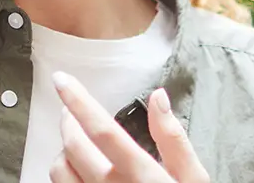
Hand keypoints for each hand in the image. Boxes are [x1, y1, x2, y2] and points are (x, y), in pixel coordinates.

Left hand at [48, 72, 208, 182]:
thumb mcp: (194, 178)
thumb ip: (174, 137)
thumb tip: (158, 97)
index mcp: (141, 174)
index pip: (102, 130)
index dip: (79, 101)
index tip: (62, 80)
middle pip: (74, 146)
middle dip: (68, 120)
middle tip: (71, 110)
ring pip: (59, 171)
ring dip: (62, 150)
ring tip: (74, 141)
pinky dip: (64, 175)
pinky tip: (76, 170)